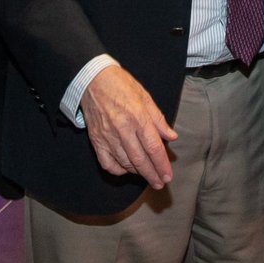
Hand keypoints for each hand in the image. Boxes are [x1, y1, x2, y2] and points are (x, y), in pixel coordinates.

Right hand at [80, 67, 177, 188]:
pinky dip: (118, 170)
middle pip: (140, 160)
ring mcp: (107, 136)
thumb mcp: (145, 97)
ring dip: (138, 173)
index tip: (168, 176)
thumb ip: (158, 119)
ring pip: (125, 163)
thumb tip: (171, 137)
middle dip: (152, 174)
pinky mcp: (96, 140)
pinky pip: (107, 163)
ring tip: (147, 175)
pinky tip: (126, 169)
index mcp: (138, 117)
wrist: (92, 79)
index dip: (162, 164)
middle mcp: (123, 129)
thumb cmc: (120, 85)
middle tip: (160, 183)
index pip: (153, 147)